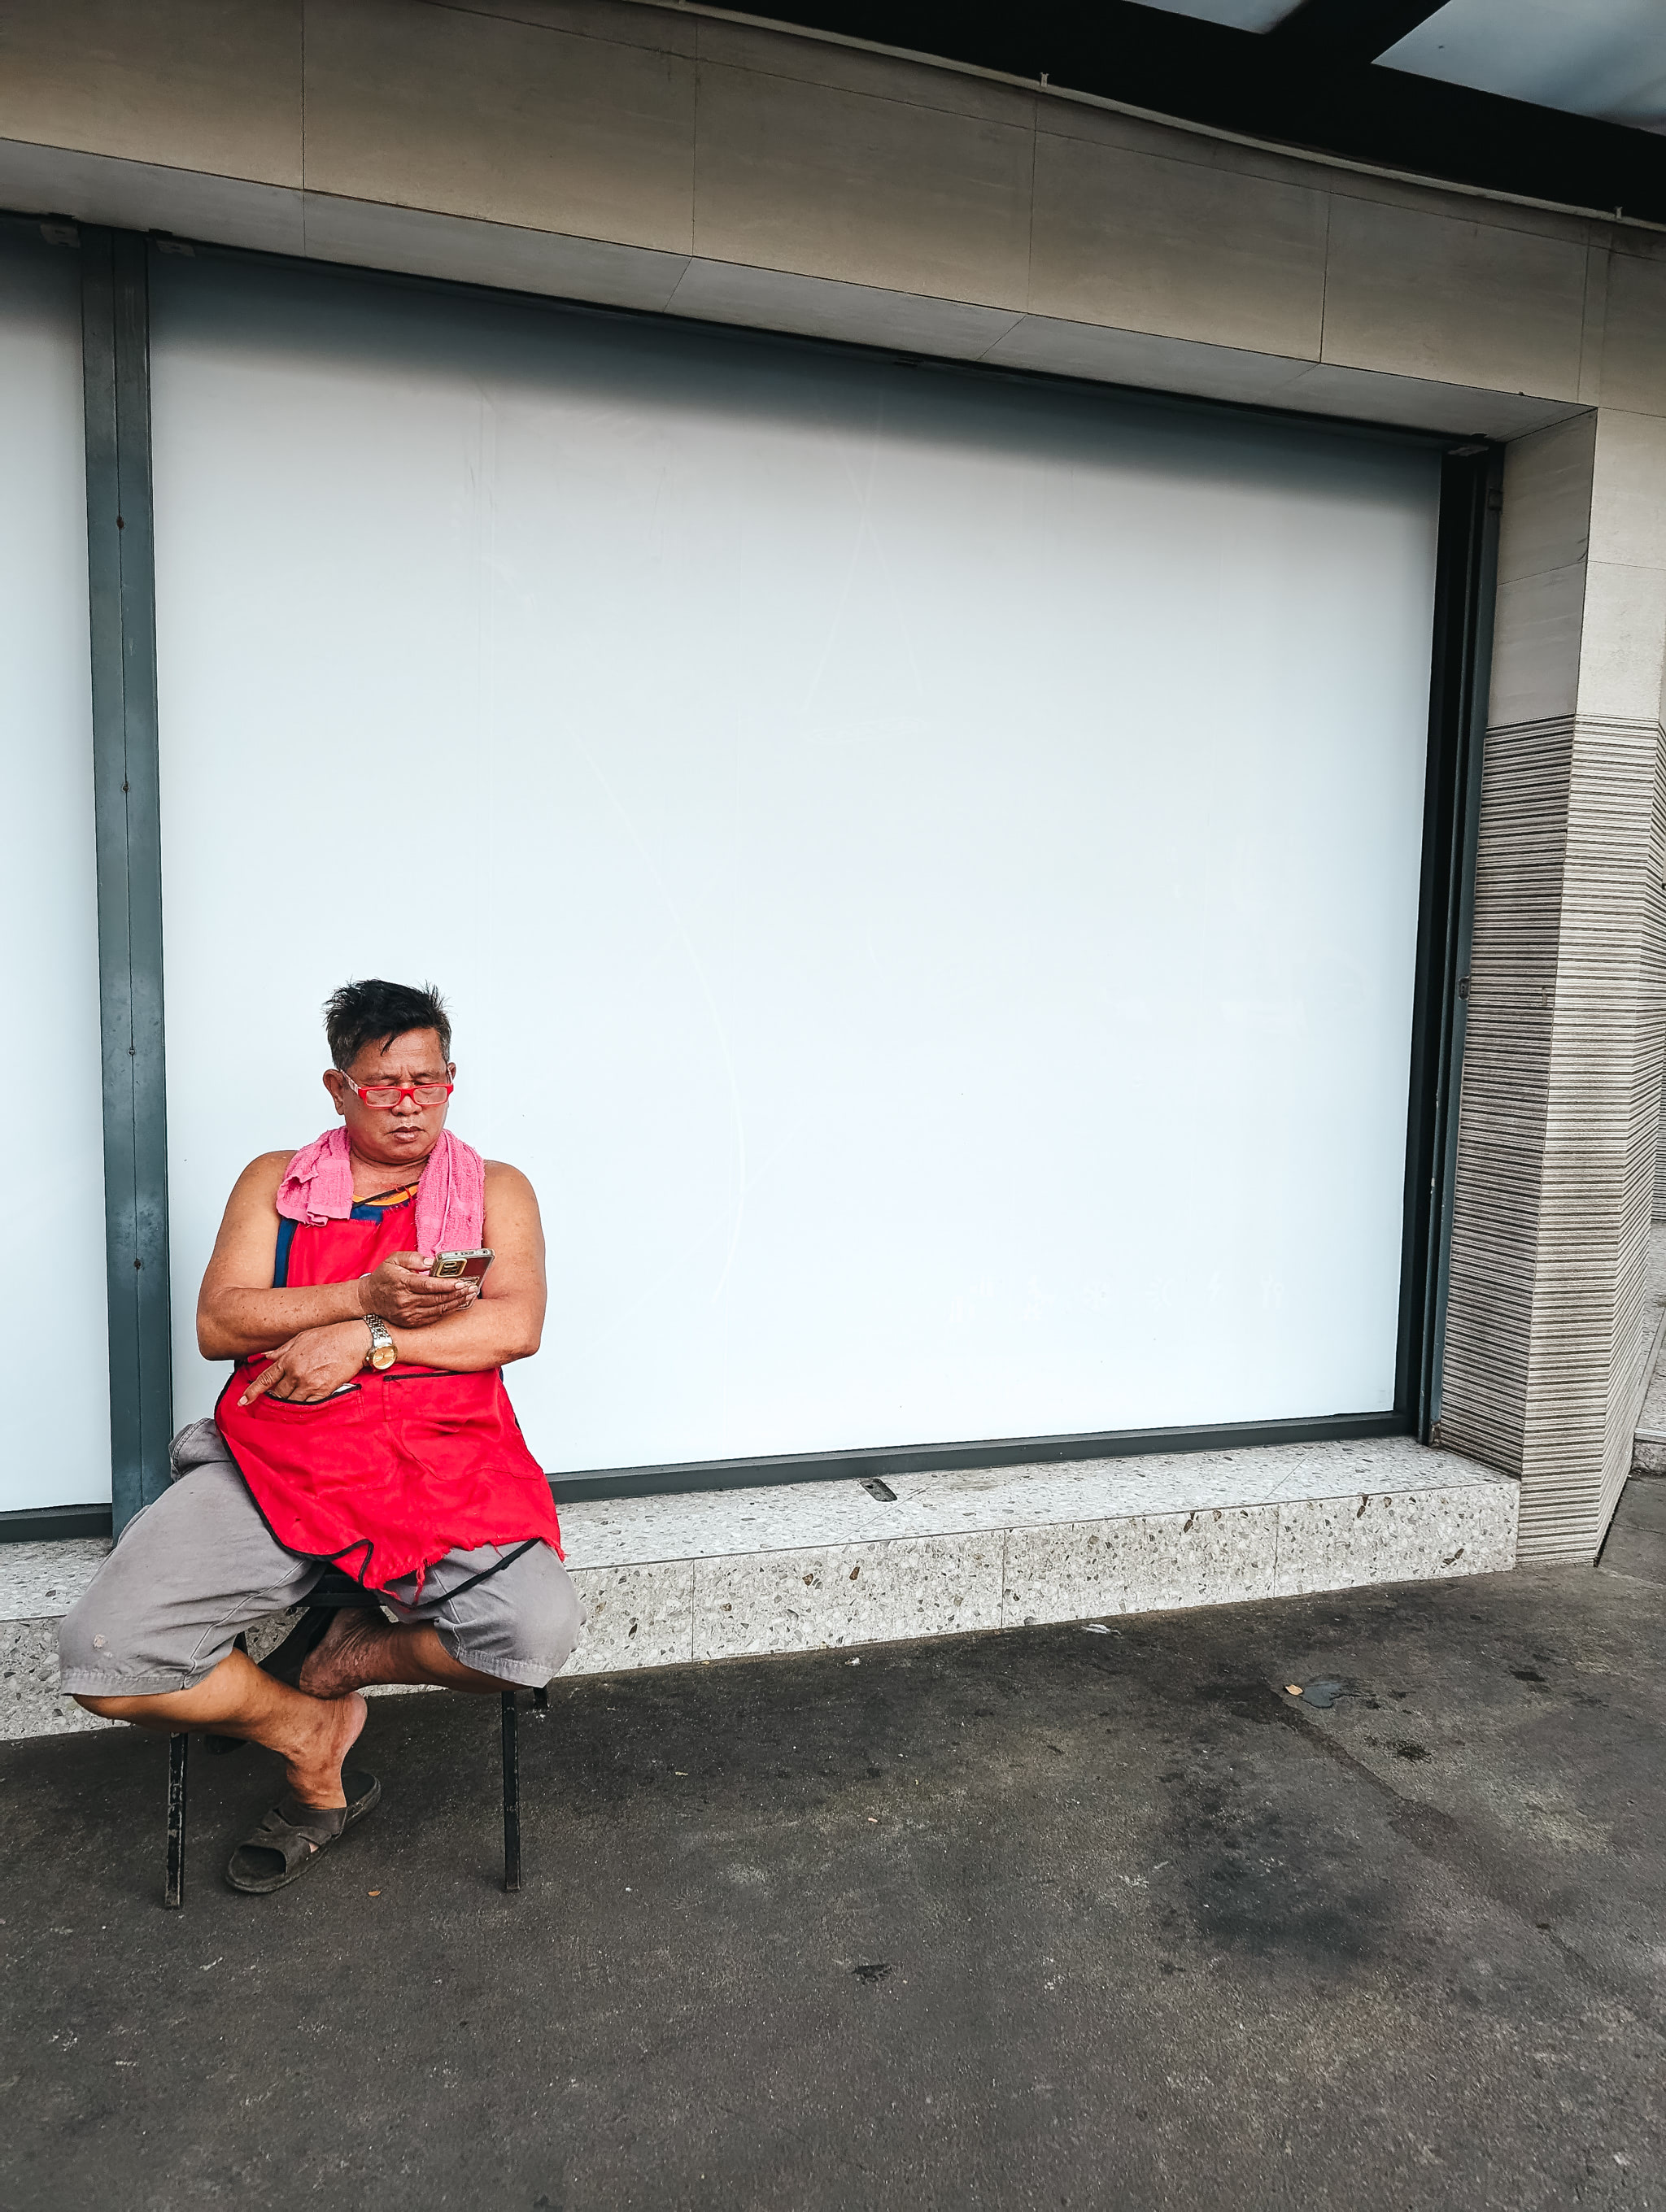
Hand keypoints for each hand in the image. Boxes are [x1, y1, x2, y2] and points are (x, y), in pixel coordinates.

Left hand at [239, 1321, 372, 1405]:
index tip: (243, 1401)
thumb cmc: (331, 1335)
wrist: (356, 1340)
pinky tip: (305, 1405)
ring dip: (290, 1404)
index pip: (265, 1379)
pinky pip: (308, 1405)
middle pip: (278, 1394)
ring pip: (291, 1402)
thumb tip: (266, 1356)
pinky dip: (305, 1407)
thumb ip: (282, 1349)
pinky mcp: (323, 1391)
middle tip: (279, 1399)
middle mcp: (295, 1373)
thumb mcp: (301, 1337)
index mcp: (288, 1359)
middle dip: (277, 1398)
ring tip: (293, 1402)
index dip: (252, 1392)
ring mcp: (309, 1383)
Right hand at [356, 1252, 478, 1328]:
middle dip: (457, 1293)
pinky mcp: (411, 1322)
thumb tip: (432, 1262)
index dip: (446, 1284)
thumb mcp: (394, 1260)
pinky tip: (458, 1303)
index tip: (461, 1281)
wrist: (369, 1300)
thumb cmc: (384, 1277)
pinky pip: (434, 1317)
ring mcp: (408, 1314)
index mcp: (402, 1283)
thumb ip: (413, 1258)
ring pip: (438, 1310)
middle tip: (472, 1287)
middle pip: (437, 1298)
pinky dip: (447, 1310)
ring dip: (456, 1302)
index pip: (428, 1285)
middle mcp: (406, 1301)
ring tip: (470, 1294)